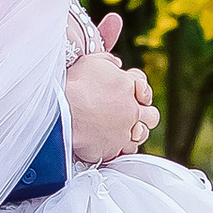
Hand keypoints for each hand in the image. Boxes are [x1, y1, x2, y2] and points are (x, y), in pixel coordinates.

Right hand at [64, 17, 157, 167]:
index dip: (136, 87)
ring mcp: (125, 131)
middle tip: (128, 113)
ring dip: (134, 132)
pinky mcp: (114, 148)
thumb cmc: (73, 86)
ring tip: (119, 129)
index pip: (142, 84)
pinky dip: (120, 146)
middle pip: (151, 115)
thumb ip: (107, 61)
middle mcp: (132, 110)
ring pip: (141, 135)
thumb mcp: (91, 62)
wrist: (60, 113)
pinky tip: (110, 141)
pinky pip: (126, 150)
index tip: (128, 90)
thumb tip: (116, 63)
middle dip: (143, 114)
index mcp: (128, 86)